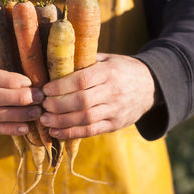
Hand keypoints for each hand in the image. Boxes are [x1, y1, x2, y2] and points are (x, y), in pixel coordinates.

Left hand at [40, 53, 156, 138]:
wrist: (150, 85)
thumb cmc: (121, 69)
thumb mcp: (107, 59)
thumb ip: (85, 62)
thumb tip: (54, 64)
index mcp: (109, 72)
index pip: (81, 80)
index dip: (60, 86)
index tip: (45, 89)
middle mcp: (113, 92)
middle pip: (81, 102)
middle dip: (57, 105)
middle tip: (42, 106)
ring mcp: (115, 111)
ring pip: (85, 119)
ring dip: (61, 122)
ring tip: (44, 120)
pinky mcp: (115, 125)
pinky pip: (91, 131)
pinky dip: (71, 133)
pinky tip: (56, 132)